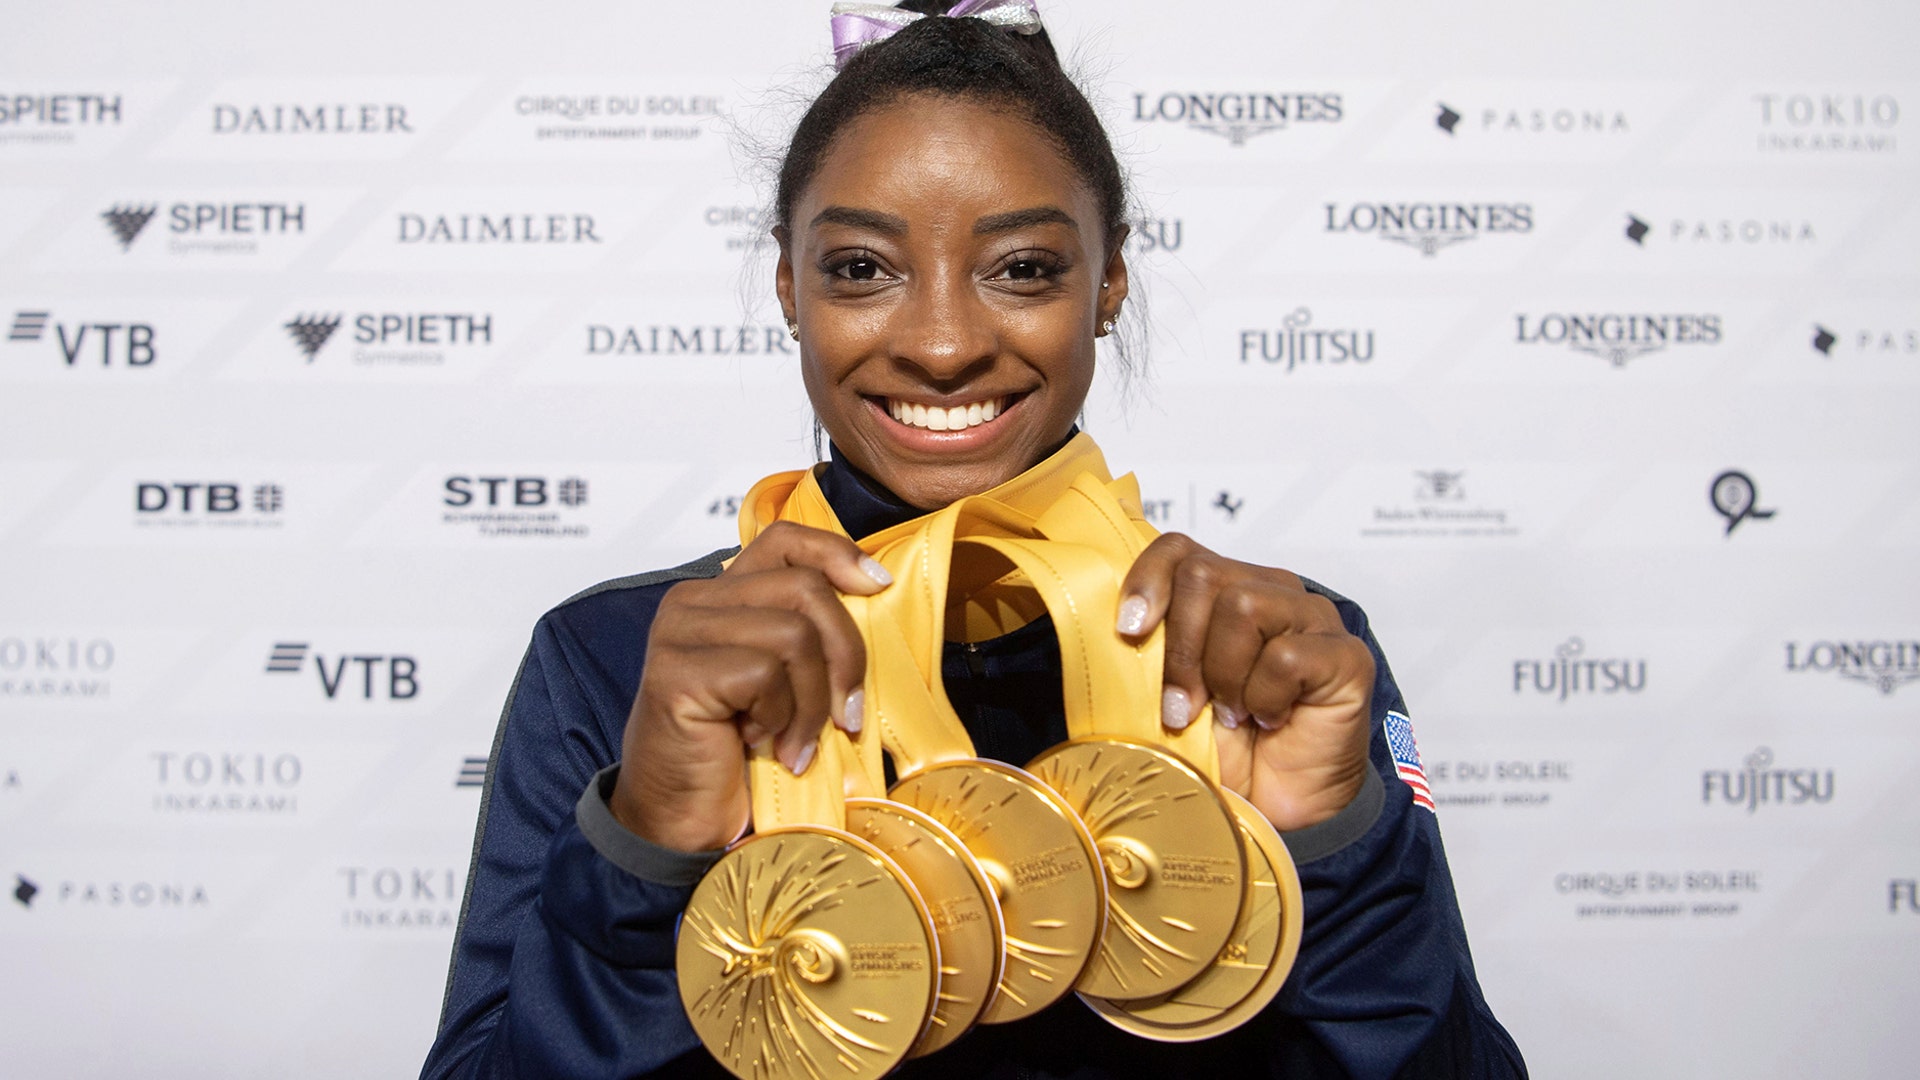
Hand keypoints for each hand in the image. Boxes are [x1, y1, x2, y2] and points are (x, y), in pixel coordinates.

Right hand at [609, 521, 890, 852]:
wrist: (683, 820)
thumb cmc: (740, 754)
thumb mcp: (788, 682)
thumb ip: (811, 635)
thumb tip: (876, 596)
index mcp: (724, 595)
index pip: (787, 541)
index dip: (838, 555)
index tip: (878, 587)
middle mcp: (694, 602)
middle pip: (805, 589)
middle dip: (844, 656)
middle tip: (845, 715)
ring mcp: (679, 633)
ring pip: (792, 634)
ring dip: (810, 701)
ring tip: (795, 741)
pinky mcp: (674, 672)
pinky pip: (763, 674)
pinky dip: (780, 718)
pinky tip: (761, 744)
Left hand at [1117, 534, 1373, 831]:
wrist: (1277, 809)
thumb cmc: (1227, 750)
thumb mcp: (1171, 692)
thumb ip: (1153, 647)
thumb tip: (1117, 623)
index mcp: (1227, 591)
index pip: (1179, 550)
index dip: (1148, 582)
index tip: (1129, 630)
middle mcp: (1272, 592)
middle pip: (1204, 575)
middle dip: (1181, 649)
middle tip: (1184, 707)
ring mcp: (1314, 619)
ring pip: (1243, 606)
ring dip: (1224, 675)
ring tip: (1234, 714)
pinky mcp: (1346, 655)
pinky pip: (1284, 657)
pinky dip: (1265, 698)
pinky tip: (1270, 720)